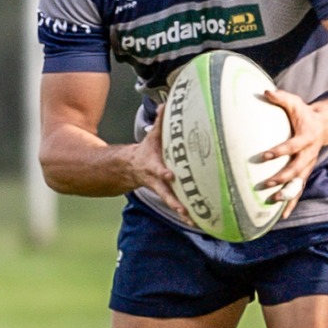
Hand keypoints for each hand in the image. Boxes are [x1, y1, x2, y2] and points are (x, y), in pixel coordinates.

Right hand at [129, 107, 196, 227]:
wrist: (130, 168)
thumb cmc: (147, 150)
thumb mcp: (151, 136)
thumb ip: (160, 122)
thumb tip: (166, 104)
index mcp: (153, 165)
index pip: (158, 169)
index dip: (163, 173)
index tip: (169, 175)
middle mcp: (156, 181)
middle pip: (165, 192)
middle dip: (173, 200)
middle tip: (182, 209)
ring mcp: (161, 190)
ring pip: (171, 202)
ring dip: (181, 212)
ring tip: (192, 221)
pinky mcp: (167, 196)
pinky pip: (177, 206)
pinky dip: (186, 215)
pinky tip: (197, 223)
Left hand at [258, 88, 327, 216]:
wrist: (325, 125)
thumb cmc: (305, 114)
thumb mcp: (295, 102)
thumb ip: (280, 97)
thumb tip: (265, 91)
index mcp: (305, 138)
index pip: (291, 146)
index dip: (279, 151)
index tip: (264, 155)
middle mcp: (308, 155)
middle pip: (295, 169)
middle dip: (281, 178)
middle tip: (265, 184)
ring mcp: (307, 166)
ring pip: (298, 183)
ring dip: (286, 194)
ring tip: (271, 202)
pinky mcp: (305, 173)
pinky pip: (298, 190)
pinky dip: (291, 203)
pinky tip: (282, 216)